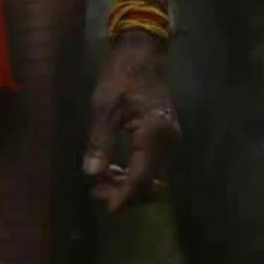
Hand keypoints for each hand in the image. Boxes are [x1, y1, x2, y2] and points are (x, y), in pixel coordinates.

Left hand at [82, 34, 179, 212]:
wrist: (144, 55)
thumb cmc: (121, 76)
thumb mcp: (104, 107)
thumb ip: (99, 141)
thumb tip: (92, 174)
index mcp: (154, 132)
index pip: (141, 176)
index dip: (124, 196)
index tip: (107, 208)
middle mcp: (168, 141)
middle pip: (151, 184)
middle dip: (125, 194)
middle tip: (96, 191)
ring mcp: (171, 141)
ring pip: (153, 178)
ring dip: (130, 186)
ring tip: (102, 182)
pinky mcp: (166, 139)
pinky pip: (154, 167)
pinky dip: (136, 175)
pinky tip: (115, 169)